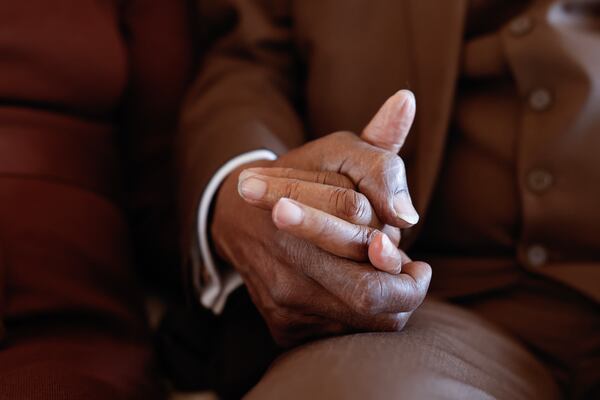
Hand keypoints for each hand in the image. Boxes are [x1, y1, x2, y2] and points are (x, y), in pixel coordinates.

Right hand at [211, 90, 430, 345]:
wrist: (239, 219)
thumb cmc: (302, 180)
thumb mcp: (338, 152)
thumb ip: (376, 141)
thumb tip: (407, 101)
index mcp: (294, 205)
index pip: (361, 230)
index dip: (395, 250)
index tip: (403, 246)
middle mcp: (284, 257)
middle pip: (367, 293)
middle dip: (406, 288)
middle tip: (415, 273)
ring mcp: (281, 296)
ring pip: (362, 321)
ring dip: (392, 304)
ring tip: (392, 278)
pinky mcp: (281, 325)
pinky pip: (343, 336)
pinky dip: (365, 319)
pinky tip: (362, 293)